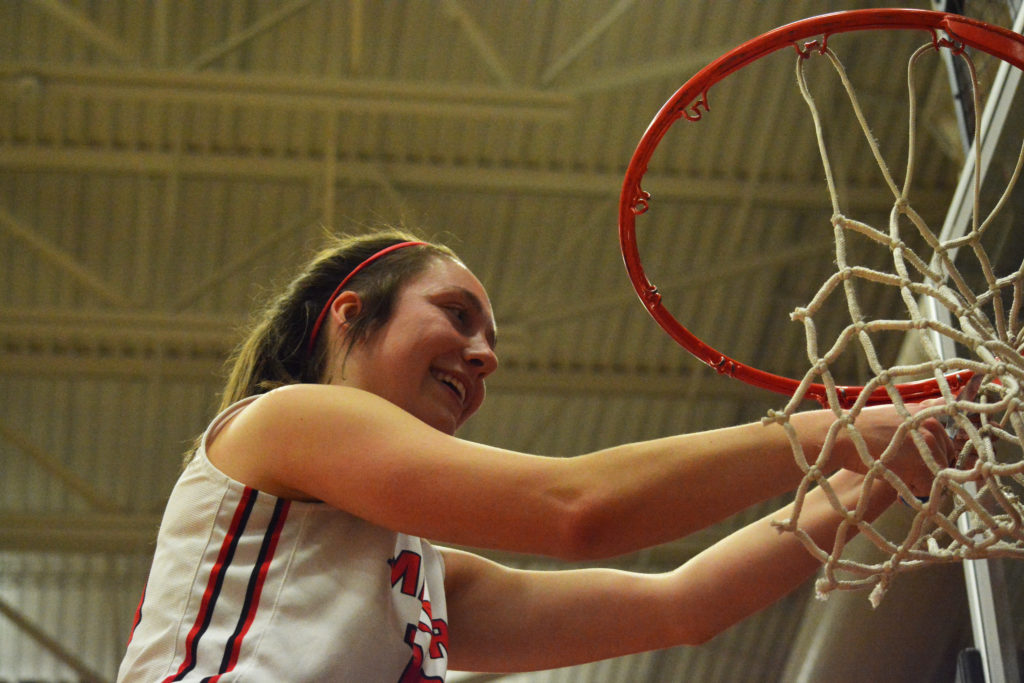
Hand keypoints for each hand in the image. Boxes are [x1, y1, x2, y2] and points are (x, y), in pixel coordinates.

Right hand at [832, 401, 954, 497]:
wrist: (842, 436)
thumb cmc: (862, 429)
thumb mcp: (893, 415)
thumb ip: (916, 419)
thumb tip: (944, 404)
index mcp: (927, 414)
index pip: (944, 444)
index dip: (928, 458)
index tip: (911, 463)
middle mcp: (932, 427)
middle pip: (944, 460)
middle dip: (927, 470)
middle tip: (902, 472)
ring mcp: (928, 446)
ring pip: (938, 475)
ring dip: (920, 481)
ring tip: (897, 477)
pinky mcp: (920, 466)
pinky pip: (928, 488)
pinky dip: (914, 492)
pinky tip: (896, 485)